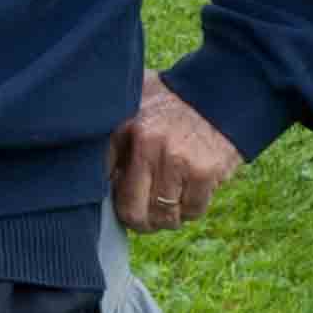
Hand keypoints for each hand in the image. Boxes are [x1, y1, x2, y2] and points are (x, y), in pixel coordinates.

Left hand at [112, 74, 242, 230]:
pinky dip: (190, 211)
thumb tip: (91, 169)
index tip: (121, 200)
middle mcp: (152, 147)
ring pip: (166, 216)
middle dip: (139, 222)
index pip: (108, 186)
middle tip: (143, 219)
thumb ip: (111, 133)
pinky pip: (193, 210)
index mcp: (129, 130)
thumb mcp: (132, 102)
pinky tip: (187, 196)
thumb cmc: (170, 100)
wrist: (221, 90)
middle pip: (135, 212)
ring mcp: (181, 161)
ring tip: (167, 206)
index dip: (115, 201)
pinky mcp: (207, 172)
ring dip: (166, 219)